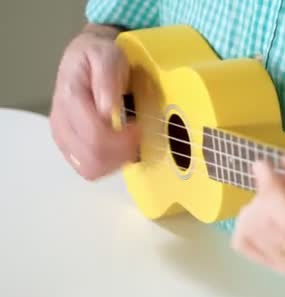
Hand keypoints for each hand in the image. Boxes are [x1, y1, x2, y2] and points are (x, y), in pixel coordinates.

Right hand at [49, 25, 138, 179]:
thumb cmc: (99, 56)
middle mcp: (60, 122)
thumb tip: (109, 110)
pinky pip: (87, 168)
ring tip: (129, 143)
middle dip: (121, 153)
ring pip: (89, 168)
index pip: (96, 136)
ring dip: (115, 162)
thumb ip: (107, 82)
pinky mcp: (67, 146)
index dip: (123, 140)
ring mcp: (62, 137)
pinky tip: (118, 149)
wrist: (85, 57)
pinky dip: (107, 165)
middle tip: (137, 137)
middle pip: (92, 157)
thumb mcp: (108, 57)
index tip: (139, 127)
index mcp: (70, 99)